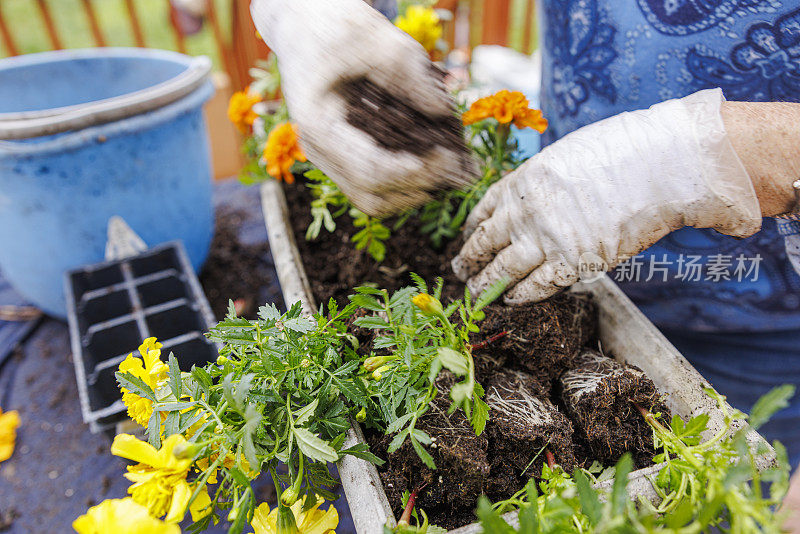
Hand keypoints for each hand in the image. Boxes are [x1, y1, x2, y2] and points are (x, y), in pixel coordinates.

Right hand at [250, 0, 475, 216]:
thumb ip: (410, 74)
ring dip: (415, 192)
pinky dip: (405, 185)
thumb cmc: (334, 26)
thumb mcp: (374, 36)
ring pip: (374, 200)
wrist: (305, 26)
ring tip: (451, 171)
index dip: (412, 172)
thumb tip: (446, 114)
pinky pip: (374, 188)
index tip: (448, 158)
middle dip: (421, 184)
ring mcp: (330, 158)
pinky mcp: (345, 156)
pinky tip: (434, 166)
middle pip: (372, 194)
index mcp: (318, 125)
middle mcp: (320, 151)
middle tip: (460, 165)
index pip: (368, 170)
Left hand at [452, 89, 762, 303]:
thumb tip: (532, 199)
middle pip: (485, 242)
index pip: (483, 209)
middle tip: (459, 272)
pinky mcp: (574, 262)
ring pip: (503, 270)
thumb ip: (541, 182)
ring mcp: (547, 239)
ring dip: (485, 285)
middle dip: (469, 260)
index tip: (466, 238)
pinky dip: (521, 296)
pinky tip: (511, 301)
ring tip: (475, 295)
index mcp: (523, 180)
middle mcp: (526, 211)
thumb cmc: (622, 151)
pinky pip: (538, 286)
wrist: (659, 164)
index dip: (471, 228)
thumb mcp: (564, 156)